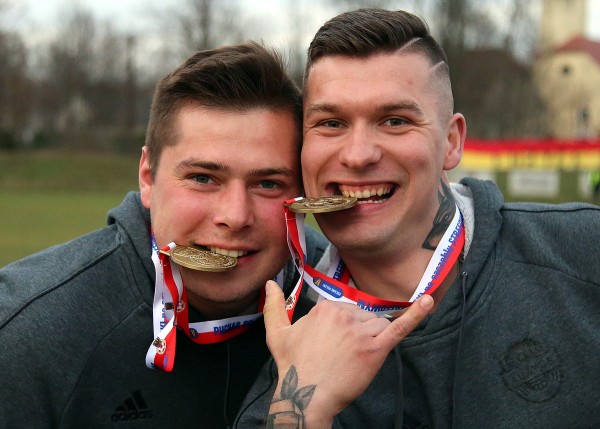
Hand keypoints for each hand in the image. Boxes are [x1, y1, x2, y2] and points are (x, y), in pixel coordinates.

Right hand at [263, 280, 433, 428]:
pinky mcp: (376, 349)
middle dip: (355, 334)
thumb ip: (273, 306)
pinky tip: (429, 301)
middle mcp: (344, 315)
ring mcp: (361, 332)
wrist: (305, 395)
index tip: (330, 346)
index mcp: (325, 309)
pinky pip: (399, 328)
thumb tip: (269, 283)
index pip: (344, 310)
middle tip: (339, 356)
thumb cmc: (292, 366)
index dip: (340, 329)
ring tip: (352, 358)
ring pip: (376, 325)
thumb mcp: (276, 334)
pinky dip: (416, 314)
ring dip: (370, 339)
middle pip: (362, 316)